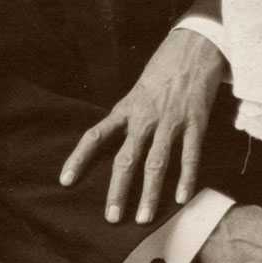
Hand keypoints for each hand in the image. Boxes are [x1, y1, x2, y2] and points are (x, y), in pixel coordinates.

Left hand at [61, 28, 225, 224]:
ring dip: (150, 193)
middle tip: (112, 217)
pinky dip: (185, 178)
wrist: (195, 44)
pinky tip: (181, 198)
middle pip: (126, 159)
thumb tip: (115, 143)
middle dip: (118, 191)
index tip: (65, 181)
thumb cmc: (164, 68)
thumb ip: (129, 116)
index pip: (96, 135)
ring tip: (144, 218)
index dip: (79, 159)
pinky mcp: (195, 121)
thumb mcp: (138, 89)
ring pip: (157, 163)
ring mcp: (171, 120)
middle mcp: (145, 117)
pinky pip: (189, 155)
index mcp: (126, 108)